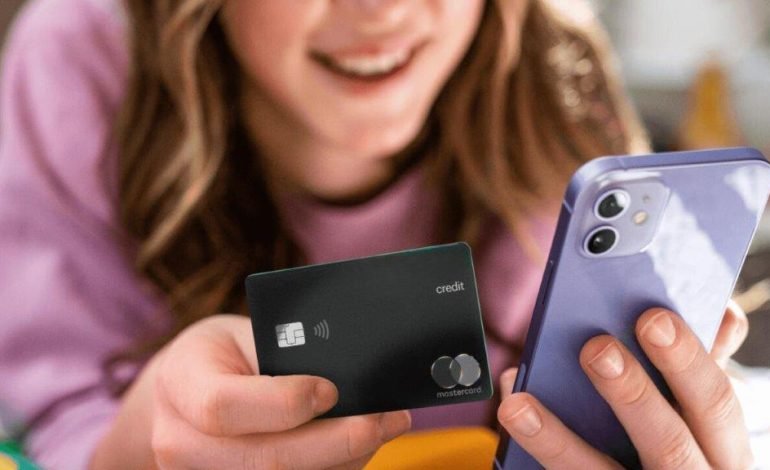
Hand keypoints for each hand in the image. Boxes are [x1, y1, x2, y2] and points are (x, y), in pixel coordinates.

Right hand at [91, 315, 410, 469]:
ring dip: (344, 462)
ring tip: (381, 431)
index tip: (331, 391)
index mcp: (179, 383)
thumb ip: (286, 356)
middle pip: (263, 461)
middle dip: (339, 442)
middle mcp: (178, 441)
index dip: (284, 403)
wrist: (188, 388)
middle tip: (386, 419)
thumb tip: (353, 376)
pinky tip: (355, 452)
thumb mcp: (246, 334)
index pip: (222, 406)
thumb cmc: (226, 354)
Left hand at [497, 307, 752, 468]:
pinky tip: (512, 420)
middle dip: (633, 395)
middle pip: (669, 444)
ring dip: (557, 438)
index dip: (687, 361)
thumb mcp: (698, 414)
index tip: (652, 317)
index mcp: (722, 447)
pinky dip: (539, 449)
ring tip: (518, 404)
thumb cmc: (678, 440)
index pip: (716, 403)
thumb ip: (697, 369)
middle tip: (596, 349)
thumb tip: (719, 314)